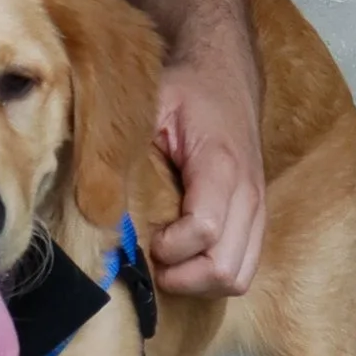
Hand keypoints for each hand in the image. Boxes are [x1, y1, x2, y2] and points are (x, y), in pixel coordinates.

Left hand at [149, 50, 266, 295]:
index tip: (144, 237)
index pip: (204, 230)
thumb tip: (97, 197)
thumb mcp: (150, 105)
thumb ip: (128, 148)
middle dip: (183, 276)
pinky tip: (184, 257)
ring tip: (166, 261)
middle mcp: (248, 193)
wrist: (224, 74)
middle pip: (226, 268)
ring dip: (199, 281)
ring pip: (239, 276)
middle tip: (150, 258)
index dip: (170, 246)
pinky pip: (246, 265)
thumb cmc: (184, 90)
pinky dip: (215, 274)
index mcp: (220, 165)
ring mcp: (258, 208)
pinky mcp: (258, 218)